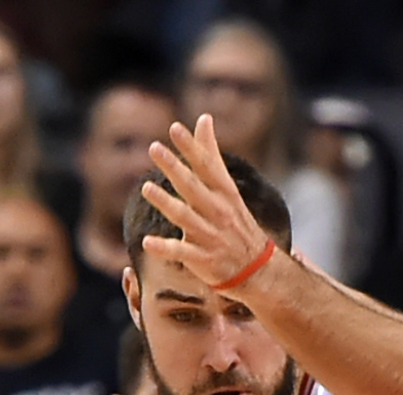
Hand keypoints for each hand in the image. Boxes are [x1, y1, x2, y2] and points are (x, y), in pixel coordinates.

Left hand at [142, 116, 279, 290]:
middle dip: (175, 168)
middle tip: (154, 148)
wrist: (256, 268)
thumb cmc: (234, 221)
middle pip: (193, 187)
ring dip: (166, 203)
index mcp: (223, 192)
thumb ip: (211, 154)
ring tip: (146, 188)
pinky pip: (182, 253)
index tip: (174, 128)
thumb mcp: (226, 187)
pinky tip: (147, 242)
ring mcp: (211, 236)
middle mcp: (218, 211)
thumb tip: (203, 118)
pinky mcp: (204, 259)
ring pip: (186, 217)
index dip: (191, 147)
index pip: (206, 165)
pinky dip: (165, 248)